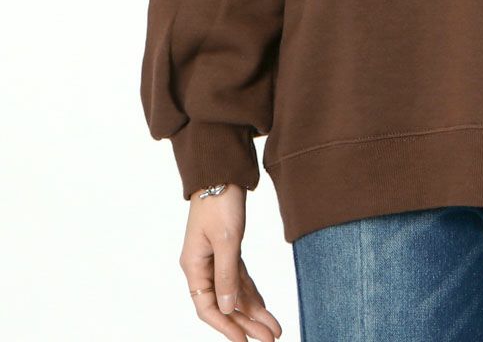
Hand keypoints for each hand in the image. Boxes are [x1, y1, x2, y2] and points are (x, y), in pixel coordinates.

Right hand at [178, 184, 282, 340]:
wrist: (222, 172)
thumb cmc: (219, 202)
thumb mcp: (226, 239)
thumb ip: (227, 274)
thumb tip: (227, 309)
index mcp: (193, 266)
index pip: (208, 307)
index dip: (226, 327)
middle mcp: (202, 266)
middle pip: (225, 304)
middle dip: (247, 323)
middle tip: (270, 338)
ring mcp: (215, 258)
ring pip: (234, 293)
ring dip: (253, 311)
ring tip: (273, 328)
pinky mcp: (228, 249)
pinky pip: (239, 278)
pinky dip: (252, 292)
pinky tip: (263, 306)